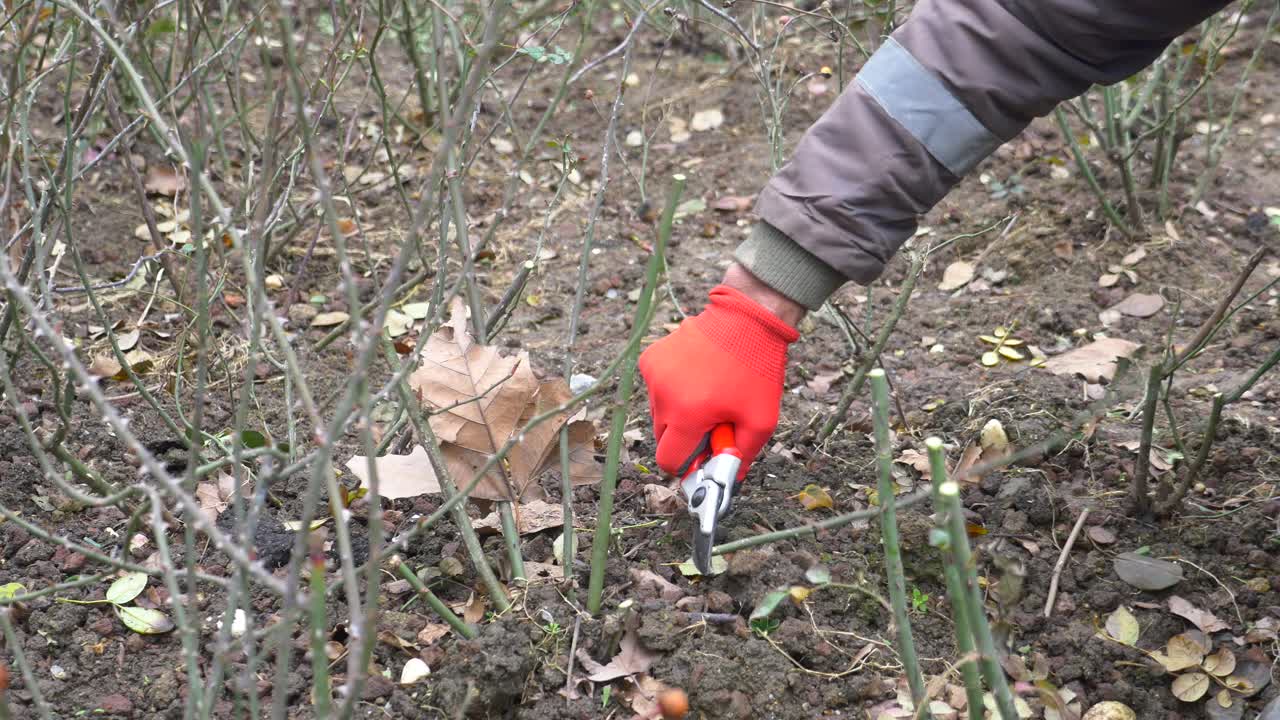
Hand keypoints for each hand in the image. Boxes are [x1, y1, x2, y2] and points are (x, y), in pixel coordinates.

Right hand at [637, 265, 802, 480]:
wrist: (746, 318)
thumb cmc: (756, 369)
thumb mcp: (761, 419)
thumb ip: (743, 455)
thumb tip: (730, 478)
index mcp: (686, 414)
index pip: (668, 460)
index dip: (687, 465)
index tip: (703, 457)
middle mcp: (662, 395)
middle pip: (663, 438)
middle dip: (685, 438)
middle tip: (712, 423)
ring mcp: (653, 374)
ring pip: (659, 413)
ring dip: (678, 413)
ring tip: (706, 394)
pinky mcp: (651, 358)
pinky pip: (656, 389)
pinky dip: (672, 390)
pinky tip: (695, 376)